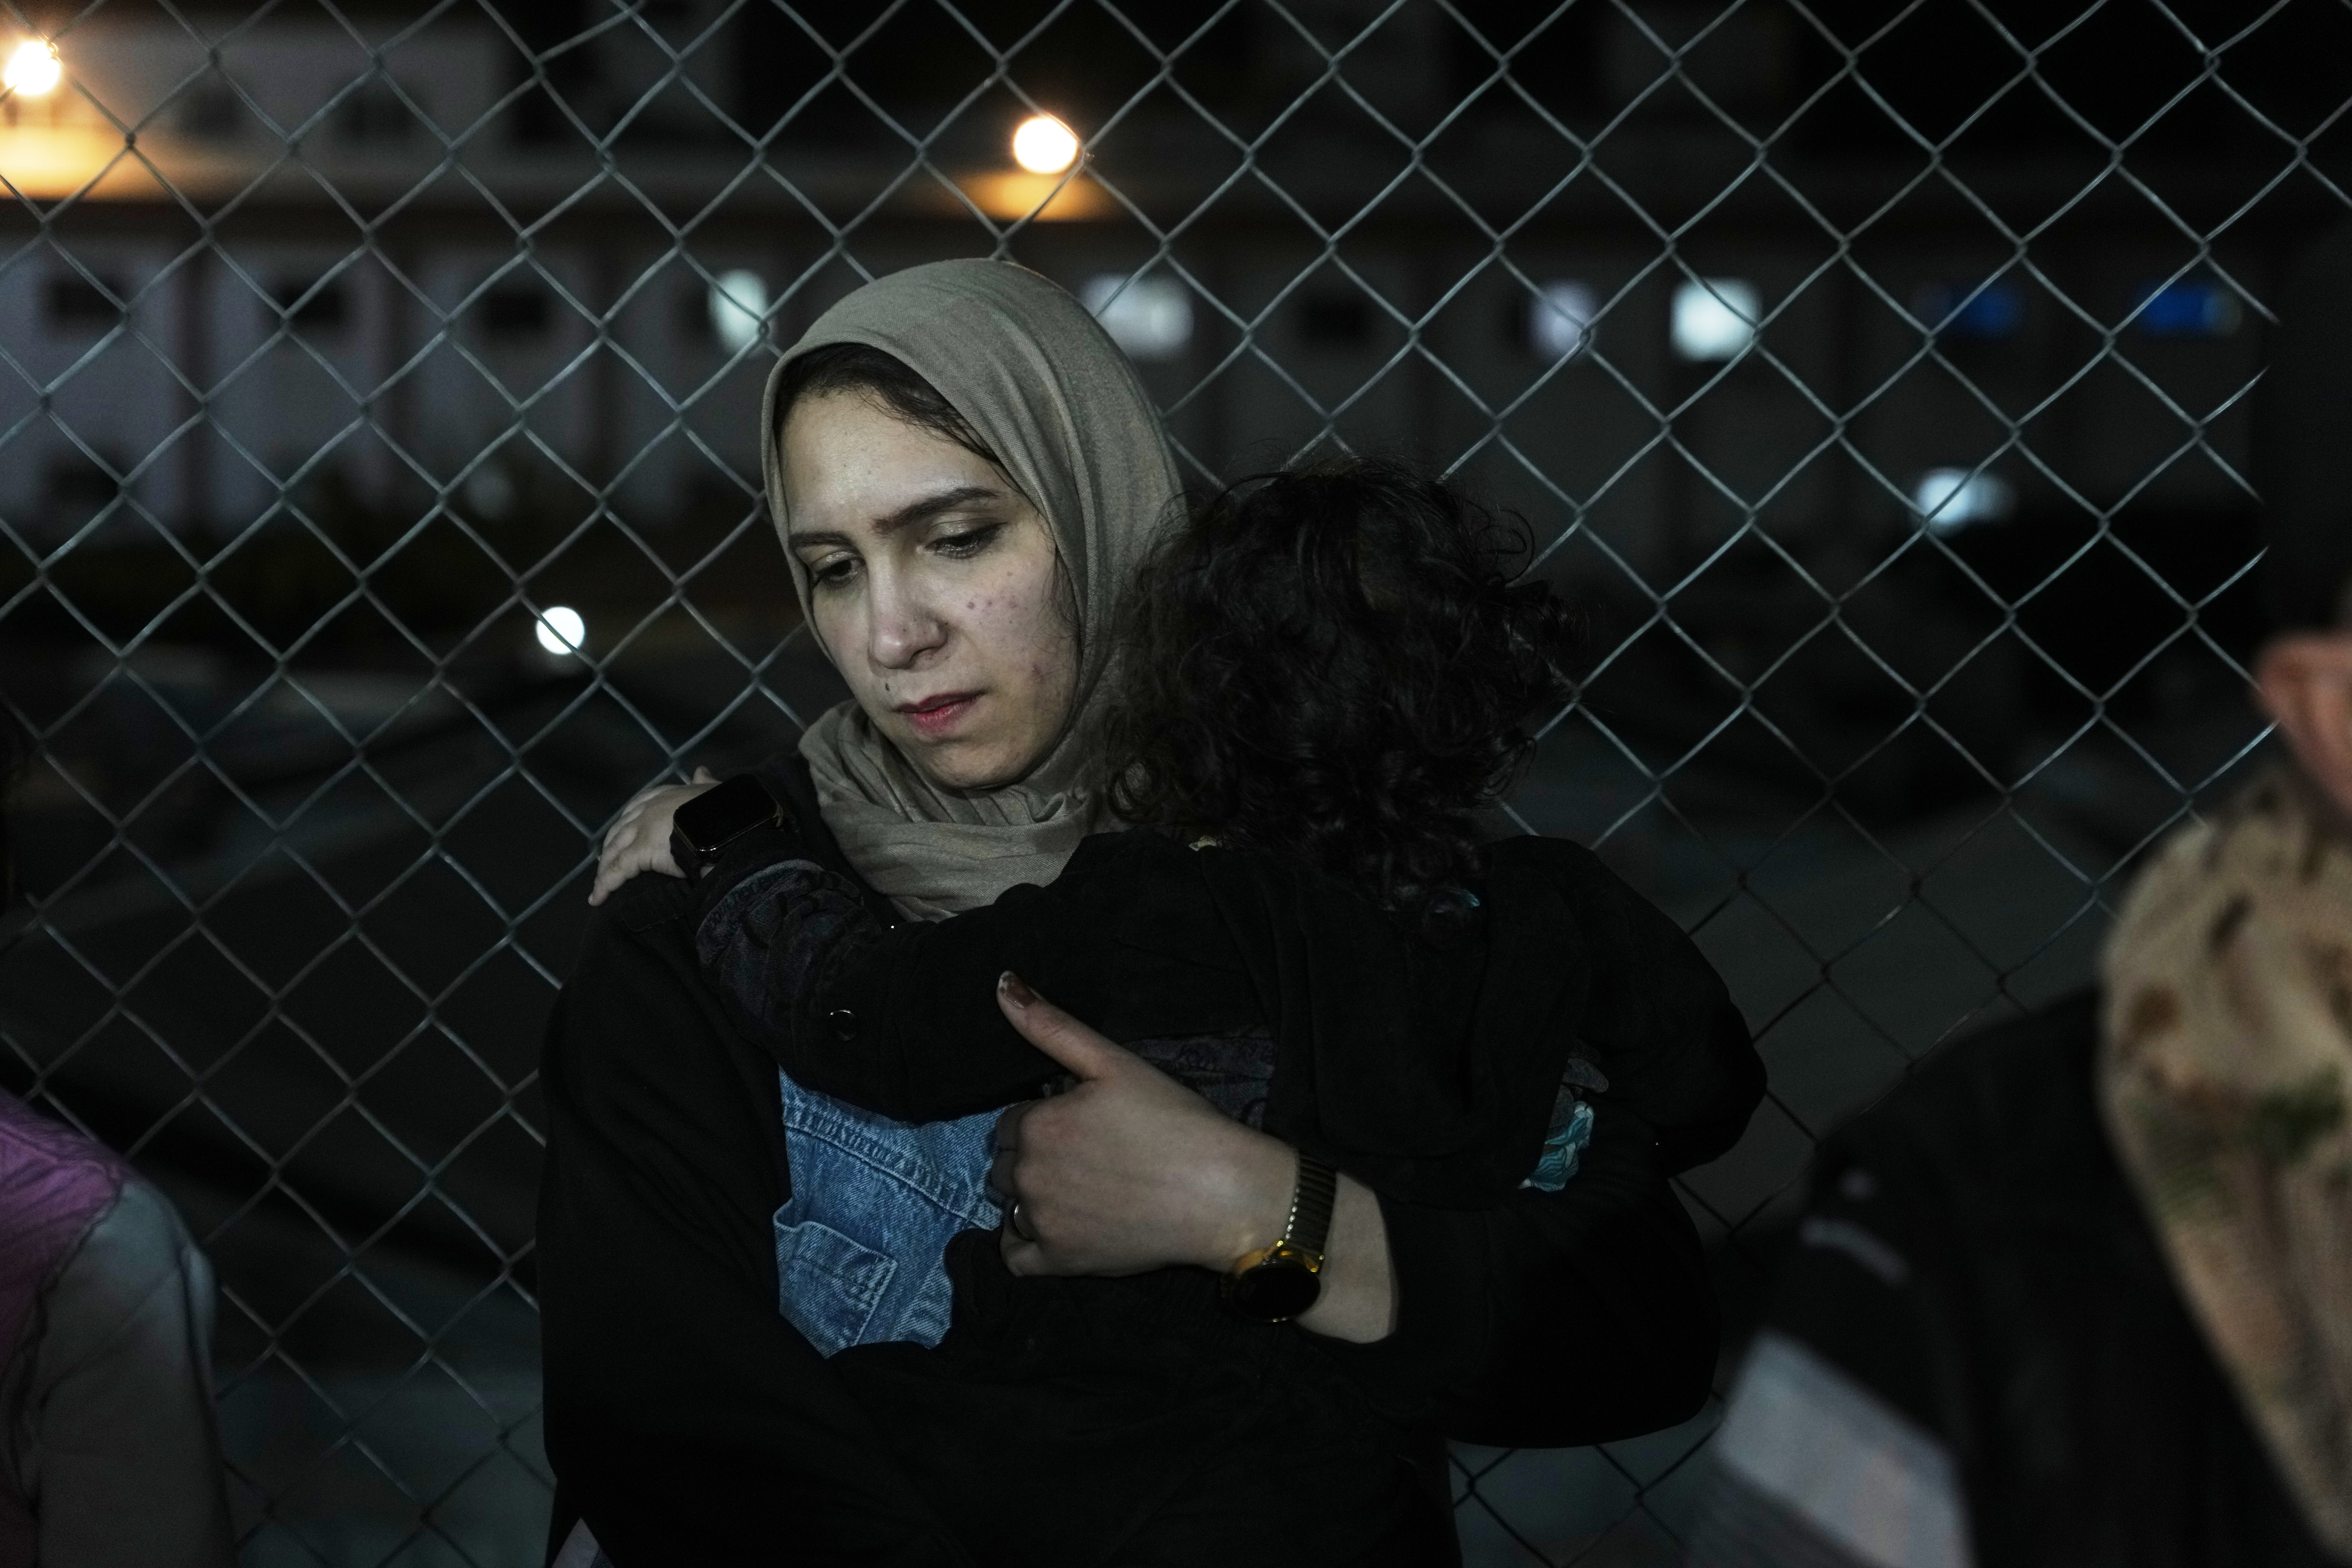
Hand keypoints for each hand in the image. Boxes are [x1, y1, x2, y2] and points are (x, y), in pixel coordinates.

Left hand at [588, 767, 718, 905]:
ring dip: (605, 868)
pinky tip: (598, 898)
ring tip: (600, 885)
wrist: (728, 820)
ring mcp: (642, 828)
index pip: (638, 806)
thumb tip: (701, 772)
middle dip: (611, 847)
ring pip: (615, 850)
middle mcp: (648, 809)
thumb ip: (705, 783)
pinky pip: (618, 870)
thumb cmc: (725, 808)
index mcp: (666, 794)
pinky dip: (605, 885)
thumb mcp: (715, 790)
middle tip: (605, 863)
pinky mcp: (641, 851)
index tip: (623, 832)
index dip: (628, 821)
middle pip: (620, 829)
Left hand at [990, 971, 1397, 1340]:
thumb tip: (1002, 982)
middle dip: (1035, 1156)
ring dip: (1032, 1196)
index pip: (1011, 1122)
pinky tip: (1060, 1225)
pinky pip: (1016, 1256)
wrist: (1222, 1193)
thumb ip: (1052, 1026)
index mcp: (1035, 1125)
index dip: (1044, 1119)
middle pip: (1006, 1164)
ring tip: (1081, 1188)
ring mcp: (1043, 1223)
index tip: (1082, 1124)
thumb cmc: (1174, 1121)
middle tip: (1087, 1156)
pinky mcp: (1061, 1262)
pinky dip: (1026, 1242)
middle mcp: (1028, 1176)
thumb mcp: (1113, 1061)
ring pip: (1011, 1205)